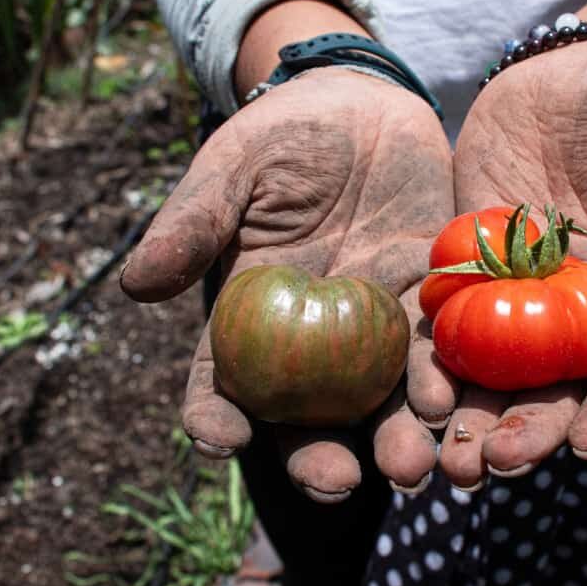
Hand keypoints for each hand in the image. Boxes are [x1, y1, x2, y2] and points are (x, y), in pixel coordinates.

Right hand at [120, 69, 453, 501]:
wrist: (363, 104)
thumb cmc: (282, 136)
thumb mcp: (232, 170)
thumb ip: (194, 223)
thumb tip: (134, 285)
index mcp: (249, 316)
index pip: (222, 382)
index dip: (215, 417)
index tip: (222, 437)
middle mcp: (309, 339)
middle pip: (307, 418)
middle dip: (320, 459)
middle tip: (338, 482)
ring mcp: (371, 325)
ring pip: (381, 401)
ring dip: (396, 439)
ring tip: (412, 467)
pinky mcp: (428, 302)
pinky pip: (437, 351)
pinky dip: (445, 381)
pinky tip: (452, 401)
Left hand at [424, 42, 586, 487]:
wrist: (573, 75)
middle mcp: (577, 311)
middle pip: (558, 387)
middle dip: (531, 431)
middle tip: (498, 466)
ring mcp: (517, 293)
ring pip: (495, 370)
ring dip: (472, 416)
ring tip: (449, 457)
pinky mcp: (464, 265)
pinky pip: (443, 318)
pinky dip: (428, 358)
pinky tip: (410, 390)